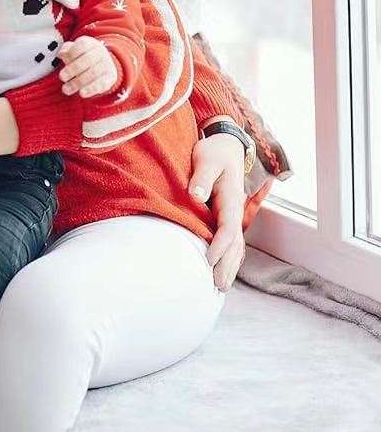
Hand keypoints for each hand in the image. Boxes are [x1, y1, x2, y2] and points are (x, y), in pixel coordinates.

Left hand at [58, 37, 118, 96]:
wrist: (103, 63)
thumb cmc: (84, 56)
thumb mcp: (74, 49)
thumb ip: (66, 50)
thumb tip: (61, 54)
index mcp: (90, 43)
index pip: (82, 45)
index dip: (71, 54)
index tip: (63, 60)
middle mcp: (100, 53)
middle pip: (87, 60)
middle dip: (72, 69)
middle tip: (62, 77)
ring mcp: (106, 65)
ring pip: (93, 73)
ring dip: (77, 82)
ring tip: (66, 89)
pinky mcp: (110, 78)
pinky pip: (101, 84)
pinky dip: (90, 89)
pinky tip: (81, 93)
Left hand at [189, 130, 245, 292]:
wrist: (226, 145)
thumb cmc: (214, 151)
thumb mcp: (207, 159)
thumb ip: (202, 177)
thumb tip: (195, 195)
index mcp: (231, 199)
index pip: (228, 228)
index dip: (219, 246)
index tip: (208, 261)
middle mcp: (235, 210)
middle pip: (234, 243)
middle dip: (227, 265)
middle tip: (218, 286)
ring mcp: (233, 214)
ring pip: (235, 245)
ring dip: (230, 266)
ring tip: (222, 287)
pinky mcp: (228, 215)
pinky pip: (232, 241)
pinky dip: (230, 257)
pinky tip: (225, 270)